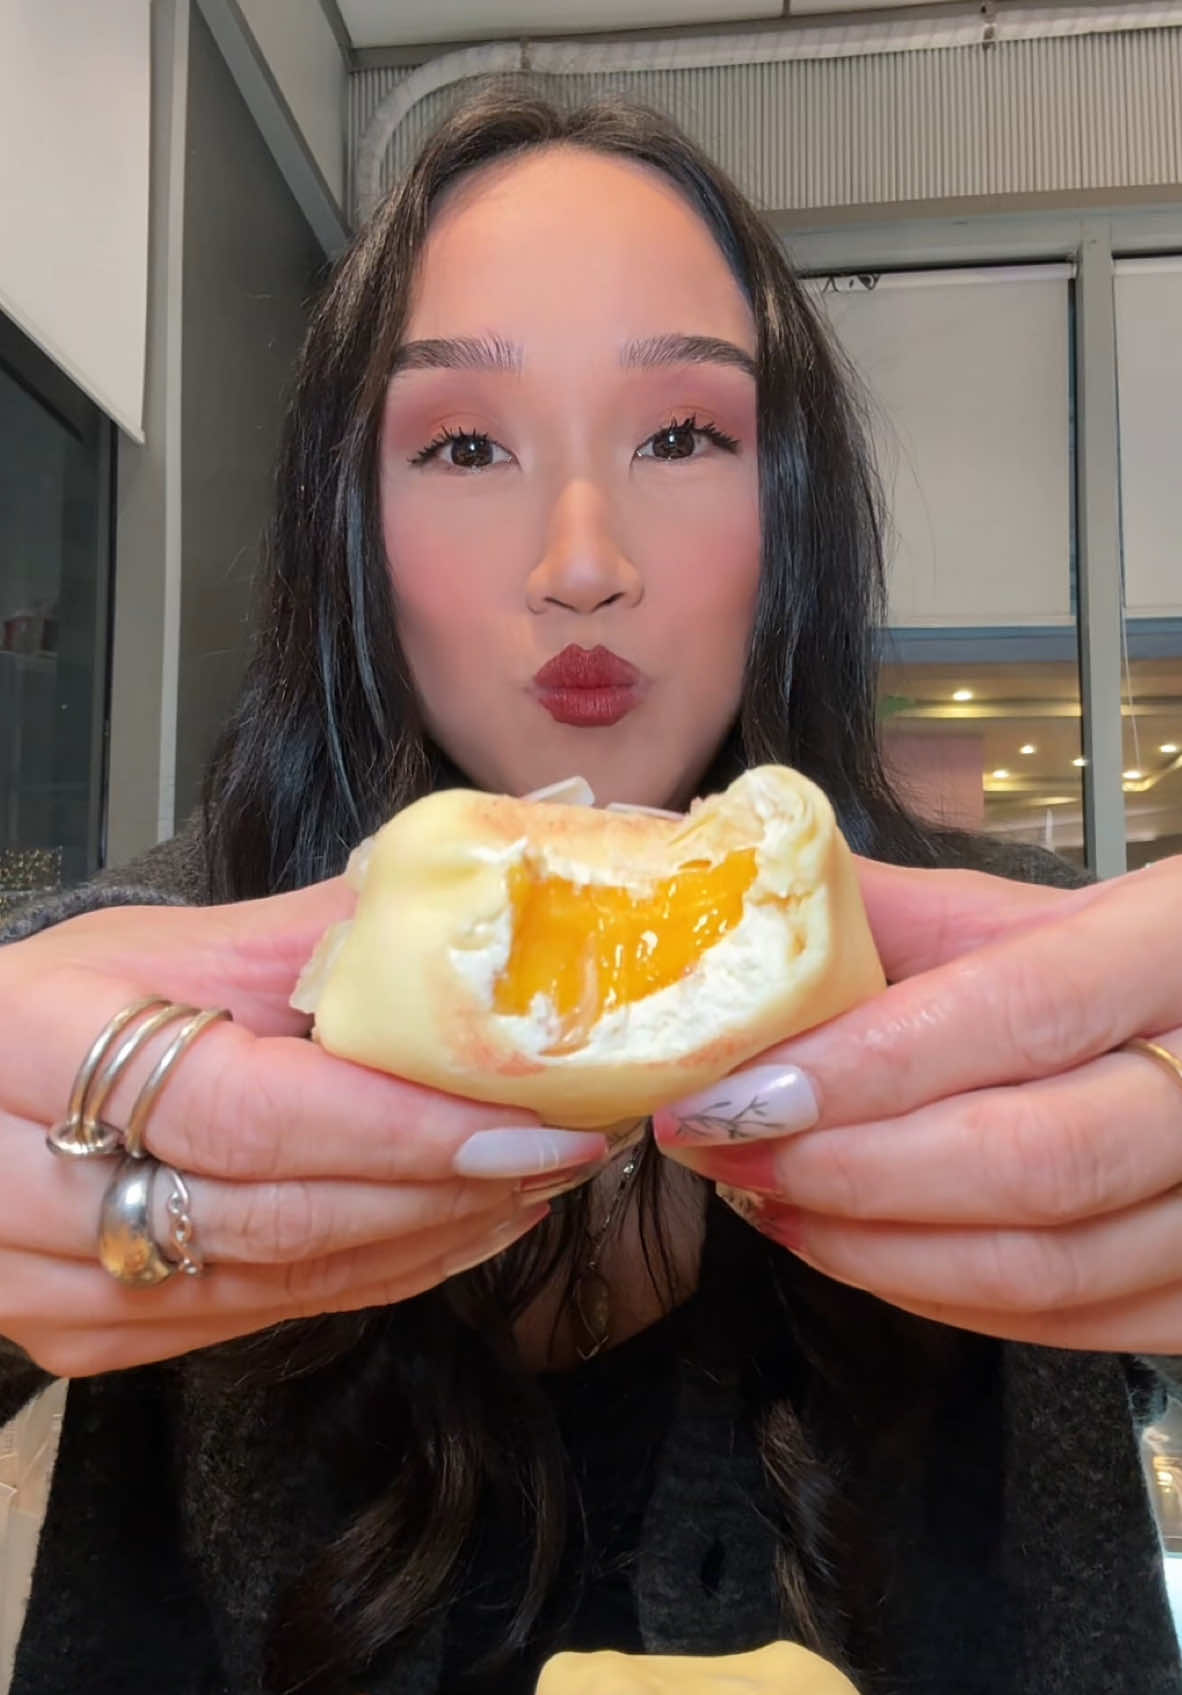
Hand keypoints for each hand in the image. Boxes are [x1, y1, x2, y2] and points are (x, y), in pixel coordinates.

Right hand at [0, 883, 605, 1377]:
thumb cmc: (52, 1011)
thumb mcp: (158, 948)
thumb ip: (309, 937)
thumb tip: (464, 901)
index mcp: (34, 1046)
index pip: (246, 1111)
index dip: (395, 1128)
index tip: (528, 1121)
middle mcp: (17, 1186)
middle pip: (269, 1217)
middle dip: (440, 1191)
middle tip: (564, 1148)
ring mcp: (44, 1284)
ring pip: (274, 1285)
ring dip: (426, 1240)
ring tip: (534, 1181)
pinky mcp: (90, 1339)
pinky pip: (258, 1320)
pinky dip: (373, 1277)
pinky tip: (455, 1229)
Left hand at [654, 855, 1181, 1352]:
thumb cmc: (1131, 968)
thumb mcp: (1031, 913)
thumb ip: (896, 914)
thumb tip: (747, 914)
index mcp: (1179, 945)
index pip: (1017, 1011)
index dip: (866, 1064)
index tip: (740, 1088)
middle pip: (1031, 1161)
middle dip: (849, 1168)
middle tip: (728, 1147)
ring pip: (1045, 1266)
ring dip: (875, 1248)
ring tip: (770, 1199)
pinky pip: (1068, 1324)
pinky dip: (939, 1296)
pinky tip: (858, 1248)